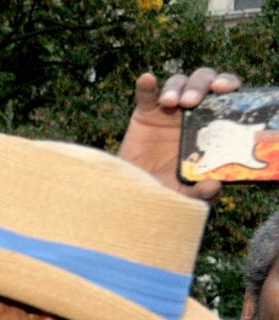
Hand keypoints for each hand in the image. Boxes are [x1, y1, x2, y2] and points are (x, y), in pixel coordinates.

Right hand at [118, 67, 239, 200]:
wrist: (132, 195)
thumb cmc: (165, 192)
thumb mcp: (185, 197)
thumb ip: (201, 194)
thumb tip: (215, 184)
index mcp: (210, 125)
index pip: (226, 96)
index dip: (229, 84)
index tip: (225, 89)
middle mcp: (192, 113)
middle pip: (203, 81)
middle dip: (201, 84)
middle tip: (191, 102)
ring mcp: (167, 111)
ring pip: (178, 82)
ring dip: (176, 86)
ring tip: (169, 102)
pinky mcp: (144, 114)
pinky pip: (146, 95)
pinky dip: (146, 86)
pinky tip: (147, 80)